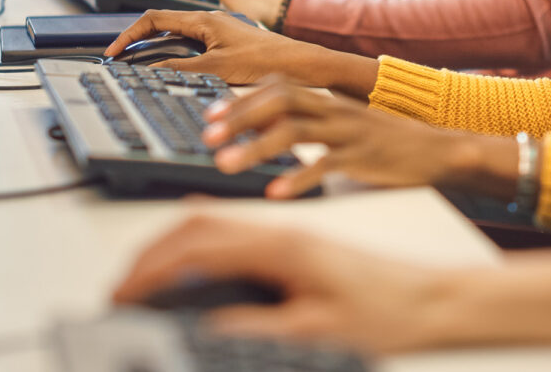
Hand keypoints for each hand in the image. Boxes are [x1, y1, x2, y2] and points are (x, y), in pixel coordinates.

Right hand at [105, 10, 351, 86]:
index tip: (113, 52)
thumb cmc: (265, 61)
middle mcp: (208, 20)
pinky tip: (170, 66)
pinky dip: (172, 52)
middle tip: (119, 58)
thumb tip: (151, 69)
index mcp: (202, 19)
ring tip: (137, 62)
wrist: (299, 64)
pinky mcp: (225, 41)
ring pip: (174, 33)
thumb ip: (181, 68)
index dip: (128, 35)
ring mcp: (216, 29)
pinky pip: (189, 42)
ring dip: (154, 45)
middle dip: (135, 39)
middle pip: (160, 23)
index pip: (153, 19)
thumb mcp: (217, 69)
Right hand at [111, 216, 457, 354]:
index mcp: (279, 245)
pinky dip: (199, 235)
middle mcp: (278, 229)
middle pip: (195, 224)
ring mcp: (284, 230)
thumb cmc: (384, 312)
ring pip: (211, 219)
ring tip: (143, 270)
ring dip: (170, 240)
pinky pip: (232, 226)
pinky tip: (191, 249)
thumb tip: (204, 327)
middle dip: (150, 251)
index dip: (152, 270)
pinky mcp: (292, 240)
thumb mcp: (315, 332)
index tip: (124, 292)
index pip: (197, 248)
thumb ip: (256, 326)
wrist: (428, 298)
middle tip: (122, 282)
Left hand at [201, 76, 498, 198]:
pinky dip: (297, 178)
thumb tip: (265, 128)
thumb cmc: (385, 142)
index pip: (277, 87)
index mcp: (327, 101)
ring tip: (225, 164)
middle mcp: (334, 110)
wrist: (437, 150)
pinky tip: (275, 192)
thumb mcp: (343, 125)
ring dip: (255, 146)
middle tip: (208, 136)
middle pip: (279, 101)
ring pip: (294, 130)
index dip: (241, 99)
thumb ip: (309, 122)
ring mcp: (349, 131)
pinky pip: (326, 164)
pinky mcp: (364, 157)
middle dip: (239, 117)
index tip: (211, 115)